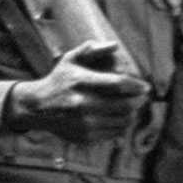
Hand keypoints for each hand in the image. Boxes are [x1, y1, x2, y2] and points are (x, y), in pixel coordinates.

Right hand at [4, 41, 149, 143]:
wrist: (37, 108)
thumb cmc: (58, 80)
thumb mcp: (70, 59)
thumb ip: (92, 50)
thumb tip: (115, 46)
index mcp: (80, 82)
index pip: (117, 84)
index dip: (135, 85)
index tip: (145, 87)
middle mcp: (81, 104)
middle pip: (124, 105)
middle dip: (136, 101)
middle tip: (140, 98)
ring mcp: (84, 123)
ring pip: (122, 121)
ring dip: (130, 114)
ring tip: (129, 108)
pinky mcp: (85, 137)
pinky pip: (114, 133)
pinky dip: (120, 126)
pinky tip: (116, 118)